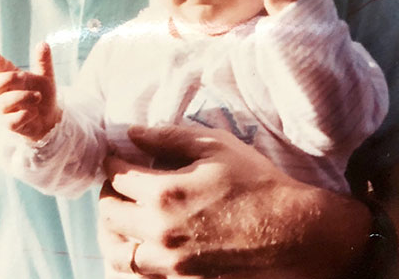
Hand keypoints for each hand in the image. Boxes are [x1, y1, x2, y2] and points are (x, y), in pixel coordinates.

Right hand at [0, 43, 61, 140]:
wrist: (50, 117)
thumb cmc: (43, 94)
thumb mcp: (47, 76)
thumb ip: (44, 61)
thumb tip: (43, 43)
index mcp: (12, 78)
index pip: (1, 68)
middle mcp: (5, 93)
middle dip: (9, 79)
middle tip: (24, 76)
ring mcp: (5, 109)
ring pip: (3, 102)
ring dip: (22, 97)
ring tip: (37, 96)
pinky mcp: (10, 124)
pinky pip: (11, 121)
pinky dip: (24, 114)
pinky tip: (33, 112)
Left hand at [98, 124, 366, 277]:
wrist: (290, 231)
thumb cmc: (255, 182)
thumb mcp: (215, 146)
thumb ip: (168, 137)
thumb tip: (133, 133)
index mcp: (165, 193)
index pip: (118, 176)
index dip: (113, 161)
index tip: (116, 154)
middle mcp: (159, 232)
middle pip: (109, 214)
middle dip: (107, 193)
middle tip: (117, 181)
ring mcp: (169, 263)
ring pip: (117, 252)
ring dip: (112, 231)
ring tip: (122, 215)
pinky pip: (138, 275)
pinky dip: (130, 258)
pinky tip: (140, 243)